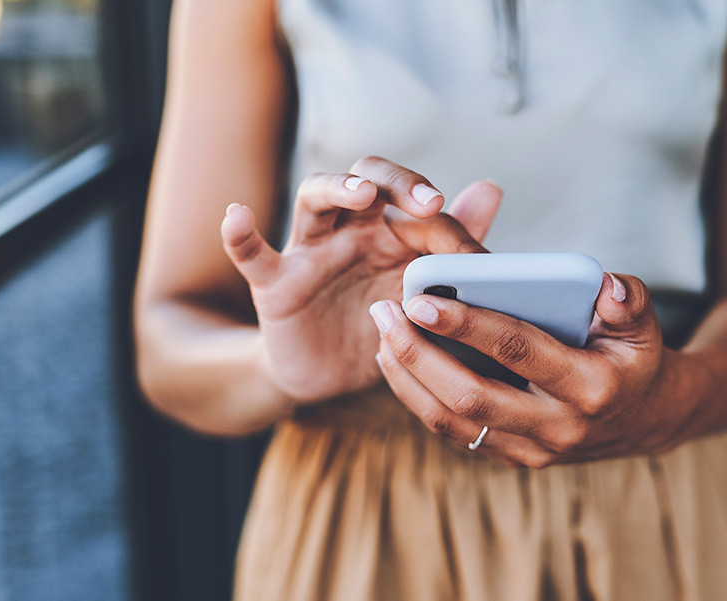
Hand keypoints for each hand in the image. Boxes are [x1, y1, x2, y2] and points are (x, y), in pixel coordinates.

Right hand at [221, 157, 501, 402]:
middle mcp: (349, 229)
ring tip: (359, 194)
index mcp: (390, 230)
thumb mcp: (421, 292)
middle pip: (366, 179)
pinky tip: (236, 215)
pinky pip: (252, 254)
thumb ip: (451, 243)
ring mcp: (309, 252)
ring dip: (335, 189)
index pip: (414, 200)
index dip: (444, 218)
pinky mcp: (275, 285)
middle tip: (429, 203)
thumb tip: (490, 188)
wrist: (331, 377)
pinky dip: (241, 234)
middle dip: (397, 183)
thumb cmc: (381, 325)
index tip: (473, 252)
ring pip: (314, 199)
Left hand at [372, 273, 700, 466]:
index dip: (467, 325)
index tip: (421, 299)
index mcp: (590, 387)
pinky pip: (454, 432)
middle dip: (418, 354)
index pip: (518, 351)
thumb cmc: (633, 356)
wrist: (644, 419)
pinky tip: (396, 362)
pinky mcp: (511, 457)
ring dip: (408, 378)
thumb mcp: (642, 323)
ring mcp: (531, 450)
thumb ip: (628, 299)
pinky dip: (418, 398)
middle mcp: (557, 427)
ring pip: (452, 422)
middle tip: (384, 311)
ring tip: (380, 333)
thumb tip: (607, 287)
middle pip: (470, 396)